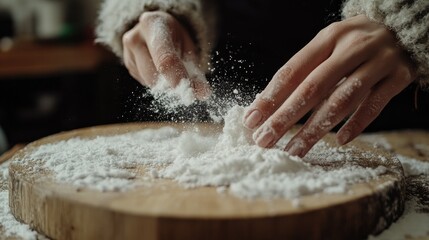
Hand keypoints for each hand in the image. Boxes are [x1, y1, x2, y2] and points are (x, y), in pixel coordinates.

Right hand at [122, 11, 210, 99]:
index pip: (165, 58)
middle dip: (171, 85)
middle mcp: (136, 37)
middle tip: (186, 86)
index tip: (189, 93)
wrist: (155, 27)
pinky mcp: (127, 64)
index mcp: (153, 25)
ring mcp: (128, 51)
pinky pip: (144, 82)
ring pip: (148, 81)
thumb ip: (196, 73)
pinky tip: (158, 68)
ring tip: (170, 69)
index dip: (178, 78)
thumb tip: (203, 94)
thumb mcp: (188, 49)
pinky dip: (155, 81)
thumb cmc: (175, 38)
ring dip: (163, 84)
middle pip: (153, 74)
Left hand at [243, 15, 415, 156]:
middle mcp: (352, 47)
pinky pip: (374, 105)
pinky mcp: (399, 77)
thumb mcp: (329, 45)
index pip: (293, 70)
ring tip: (294, 150)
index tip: (252, 120)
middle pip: (313, 87)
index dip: (270, 97)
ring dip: (315, 129)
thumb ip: (305, 71)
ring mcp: (378, 62)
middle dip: (285, 117)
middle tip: (264, 140)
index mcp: (329, 38)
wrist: (404, 28)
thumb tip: (269, 105)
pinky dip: (356, 125)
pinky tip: (339, 141)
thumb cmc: (354, 43)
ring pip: (342, 100)